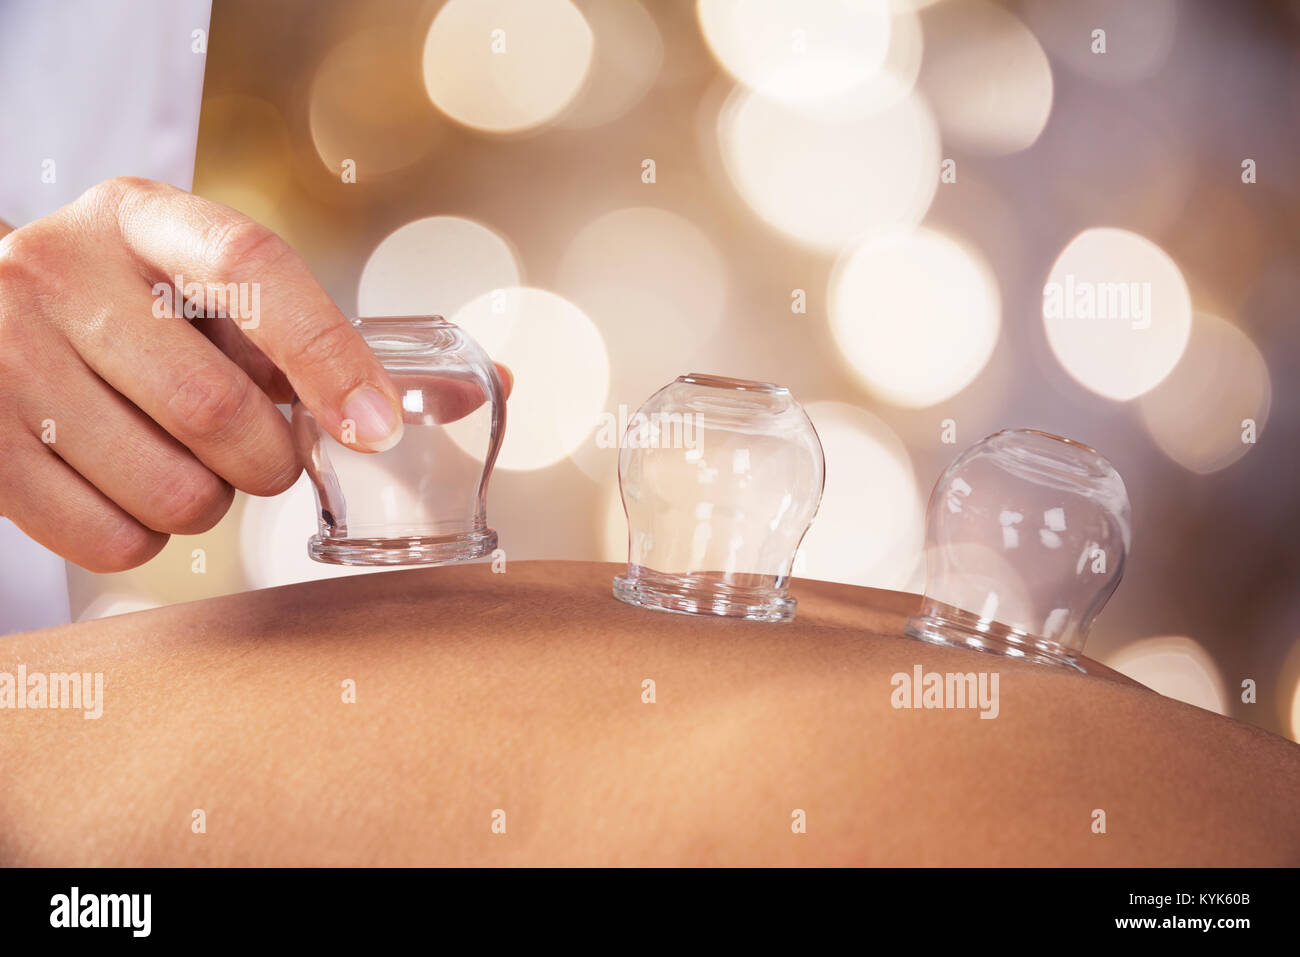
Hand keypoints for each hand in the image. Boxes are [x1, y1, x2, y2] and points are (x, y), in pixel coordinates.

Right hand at [0, 177, 507, 571]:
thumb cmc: (140, 313)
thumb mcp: (218, 294)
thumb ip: (337, 338)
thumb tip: (486, 390)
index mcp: (146, 219)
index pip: (252, 270)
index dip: (328, 355)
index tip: (377, 430)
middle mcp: (61, 268)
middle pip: (217, 409)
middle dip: (271, 461)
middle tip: (264, 455)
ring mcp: (2, 352)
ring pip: (172, 491)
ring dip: (213, 505)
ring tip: (191, 466)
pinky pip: (110, 540)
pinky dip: (150, 539)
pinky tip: (136, 493)